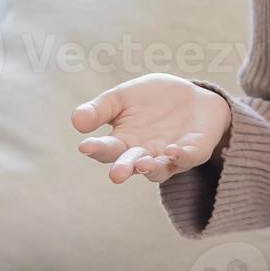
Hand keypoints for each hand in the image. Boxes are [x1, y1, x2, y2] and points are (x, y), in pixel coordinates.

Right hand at [71, 73, 231, 184]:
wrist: (192, 95)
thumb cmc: (152, 99)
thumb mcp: (123, 97)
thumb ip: (100, 109)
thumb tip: (76, 120)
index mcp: (123, 142)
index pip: (107, 149)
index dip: (96, 149)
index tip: (85, 146)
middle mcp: (144, 154)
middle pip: (131, 165)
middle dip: (124, 169)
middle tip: (116, 174)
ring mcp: (168, 156)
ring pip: (157, 169)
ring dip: (150, 168)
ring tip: (143, 164)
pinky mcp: (193, 152)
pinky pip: (187, 158)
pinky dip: (180, 157)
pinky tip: (173, 150)